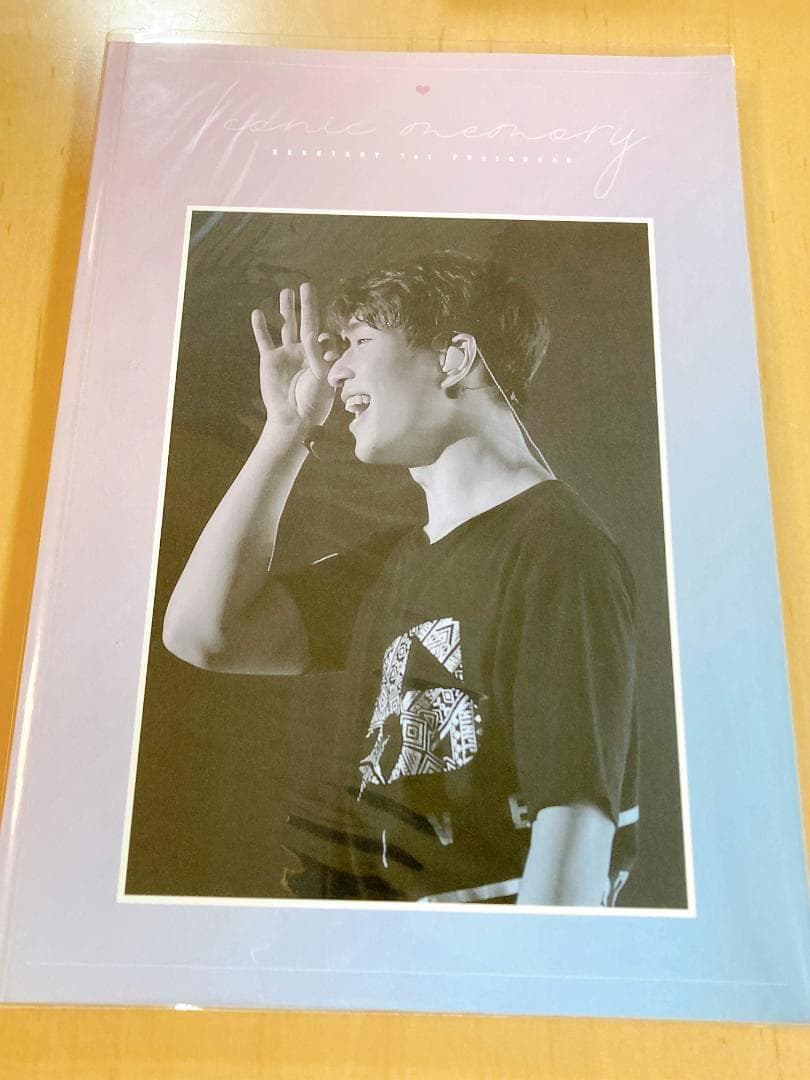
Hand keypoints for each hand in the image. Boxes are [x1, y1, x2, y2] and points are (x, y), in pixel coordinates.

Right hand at [251, 283, 338, 429]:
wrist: (293, 418)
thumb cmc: (312, 401)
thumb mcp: (322, 377)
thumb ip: (318, 355)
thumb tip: (313, 333)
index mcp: (319, 355)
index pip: (322, 335)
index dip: (323, 334)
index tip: (323, 341)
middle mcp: (303, 351)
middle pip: (306, 322)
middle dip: (306, 304)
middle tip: (306, 285)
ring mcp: (286, 354)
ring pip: (286, 326)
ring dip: (286, 309)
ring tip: (286, 292)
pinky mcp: (270, 359)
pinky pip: (264, 340)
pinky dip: (261, 327)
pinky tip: (258, 313)